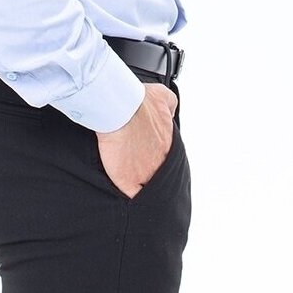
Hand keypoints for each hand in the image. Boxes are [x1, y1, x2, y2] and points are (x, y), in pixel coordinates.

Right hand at [96, 82, 177, 197]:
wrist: (121, 108)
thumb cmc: (138, 101)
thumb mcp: (162, 96)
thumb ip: (170, 105)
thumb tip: (171, 111)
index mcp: (168, 144)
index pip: (169, 157)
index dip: (159, 157)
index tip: (151, 155)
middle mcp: (160, 161)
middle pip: (160, 173)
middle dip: (153, 173)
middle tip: (142, 169)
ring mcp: (145, 173)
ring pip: (148, 186)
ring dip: (144, 186)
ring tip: (136, 185)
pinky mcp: (128, 180)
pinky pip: (133, 195)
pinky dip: (132, 196)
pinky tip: (128, 194)